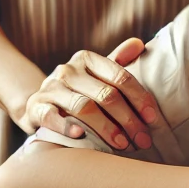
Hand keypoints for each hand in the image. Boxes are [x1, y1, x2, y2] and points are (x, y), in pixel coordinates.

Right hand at [23, 37, 157, 149]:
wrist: (39, 103)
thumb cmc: (77, 89)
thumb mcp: (96, 73)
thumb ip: (118, 60)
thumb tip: (140, 43)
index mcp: (87, 59)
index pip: (120, 76)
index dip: (139, 97)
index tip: (153, 119)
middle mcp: (68, 70)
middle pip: (105, 94)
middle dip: (128, 119)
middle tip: (143, 139)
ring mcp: (50, 88)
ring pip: (83, 107)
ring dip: (106, 128)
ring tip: (122, 144)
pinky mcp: (36, 107)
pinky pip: (51, 117)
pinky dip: (67, 127)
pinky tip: (81, 136)